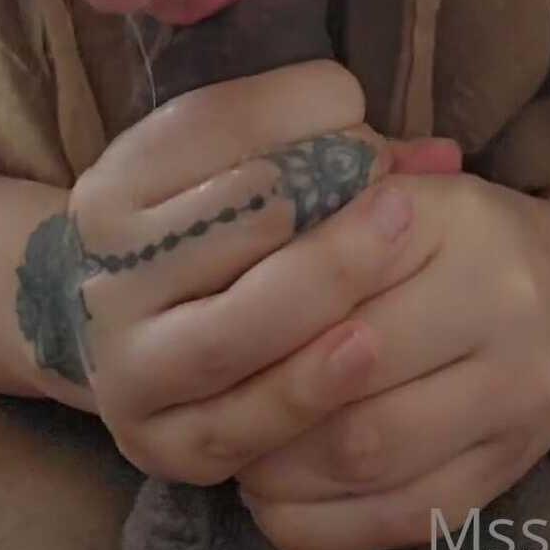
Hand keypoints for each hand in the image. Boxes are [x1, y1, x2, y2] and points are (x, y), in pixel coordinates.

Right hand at [28, 60, 456, 483]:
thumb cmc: (205, 232)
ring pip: (230, 331)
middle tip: (406, 205)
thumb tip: (443, 159)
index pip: (215, 125)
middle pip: (233, 224)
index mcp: (119, 183)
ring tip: (400, 263)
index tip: (356, 115)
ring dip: (323, 290)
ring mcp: (124, 361)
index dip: (298, 109)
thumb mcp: (237, 169)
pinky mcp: (154, 440)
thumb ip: (329, 151)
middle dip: (329, 208)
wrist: (113, 330)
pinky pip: (239, 423)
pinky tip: (366, 353)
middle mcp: (106, 270)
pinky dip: (306, 390)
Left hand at [231, 173, 549, 549]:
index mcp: (457, 224)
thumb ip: (321, 214)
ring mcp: (511, 401)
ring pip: (369, 454)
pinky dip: (324, 523)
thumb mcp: (401, 196)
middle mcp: (499, 310)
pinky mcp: (504, 472)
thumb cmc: (459, 240)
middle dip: (262, 400)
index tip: (207, 329)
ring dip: (281, 467)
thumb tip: (220, 260)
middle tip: (207, 405)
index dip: (258, 315)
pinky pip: (403, 517)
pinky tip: (275, 501)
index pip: (335, 276)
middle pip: (349, 374)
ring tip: (235, 454)